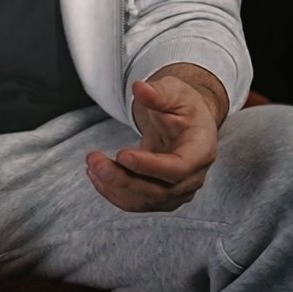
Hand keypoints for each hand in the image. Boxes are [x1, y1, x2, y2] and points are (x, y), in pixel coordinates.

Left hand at [85, 73, 219, 211]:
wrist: (186, 121)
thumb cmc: (182, 105)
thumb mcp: (175, 91)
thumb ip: (159, 92)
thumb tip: (140, 88)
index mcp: (201, 150)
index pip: (178, 168)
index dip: (149, 166)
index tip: (121, 155)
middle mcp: (193, 177)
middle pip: (158, 190)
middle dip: (122, 179)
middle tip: (93, 160)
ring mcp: (178, 191)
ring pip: (145, 200)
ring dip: (114, 186)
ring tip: (91, 165)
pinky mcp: (162, 196)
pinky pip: (137, 202)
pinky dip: (114, 193)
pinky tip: (96, 176)